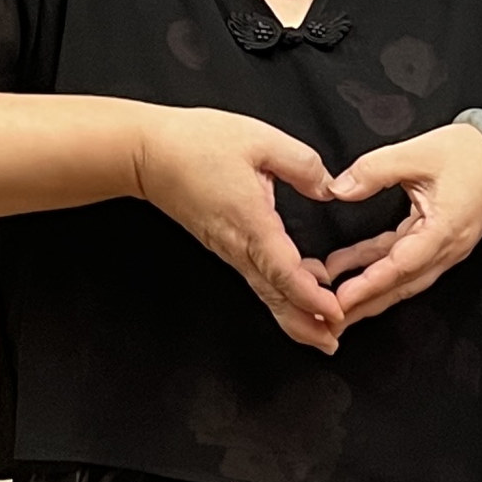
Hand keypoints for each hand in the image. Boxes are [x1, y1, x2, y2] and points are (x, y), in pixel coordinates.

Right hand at [130, 107, 347, 353]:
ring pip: (265, 292)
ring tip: (322, 333)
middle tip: (333, 341)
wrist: (145, 153)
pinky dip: (280, 295)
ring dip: (294, 315)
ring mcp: (229, 249)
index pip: (283, 270)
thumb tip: (330, 188)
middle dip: (305, 323)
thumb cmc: (195, 143)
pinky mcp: (225, 246)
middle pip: (274, 295)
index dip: (310, 296)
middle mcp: (238, 244)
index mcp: (250, 221)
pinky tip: (300, 296)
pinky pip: (257, 278)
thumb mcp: (260, 139)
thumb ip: (302, 164)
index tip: (335, 312)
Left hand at [319, 119, 481, 328]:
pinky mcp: (437, 244)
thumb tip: (339, 189)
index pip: (401, 266)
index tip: (341, 300)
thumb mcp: (418, 153)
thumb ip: (375, 170)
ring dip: (368, 293)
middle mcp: (446, 249)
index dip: (369, 285)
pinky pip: (403, 263)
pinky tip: (346, 268)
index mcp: (444, 230)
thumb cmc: (472, 156)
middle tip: (330, 320)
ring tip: (333, 302)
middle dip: (364, 305)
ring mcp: (443, 250)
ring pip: (401, 280)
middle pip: (400, 286)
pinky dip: (375, 269)